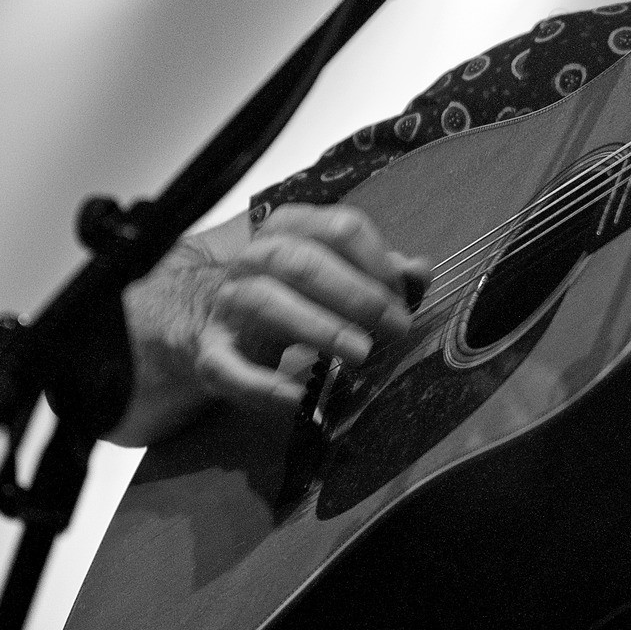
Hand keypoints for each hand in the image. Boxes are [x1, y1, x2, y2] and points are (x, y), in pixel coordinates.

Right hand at [196, 204, 428, 410]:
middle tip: (396, 328)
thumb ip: (378, 272)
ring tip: (360, 354)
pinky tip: (298, 400)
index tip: (403, 299)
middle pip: (302, 261)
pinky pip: (229, 367)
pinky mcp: (211, 351)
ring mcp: (227, 303)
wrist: (218, 325)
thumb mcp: (336, 276)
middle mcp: (254, 259)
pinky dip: (263, 386)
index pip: (339, 229)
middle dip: (356, 294)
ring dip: (319, 327)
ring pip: (266, 301)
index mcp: (290, 230)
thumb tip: (419, 270)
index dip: (377, 263)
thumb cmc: (292, 295)